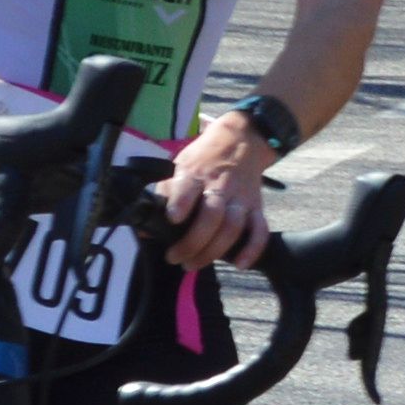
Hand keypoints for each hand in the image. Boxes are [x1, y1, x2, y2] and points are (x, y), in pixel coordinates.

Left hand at [158, 112, 276, 268]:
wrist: (242, 140)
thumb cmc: (204, 159)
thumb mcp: (180, 166)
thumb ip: (164, 193)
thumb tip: (145, 226)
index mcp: (196, 173)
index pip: (189, 188)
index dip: (181, 203)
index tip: (173, 219)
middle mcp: (220, 186)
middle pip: (212, 216)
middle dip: (193, 242)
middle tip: (175, 258)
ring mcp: (241, 198)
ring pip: (232, 227)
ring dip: (214, 251)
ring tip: (193, 264)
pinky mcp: (256, 207)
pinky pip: (259, 229)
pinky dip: (252, 248)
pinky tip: (239, 264)